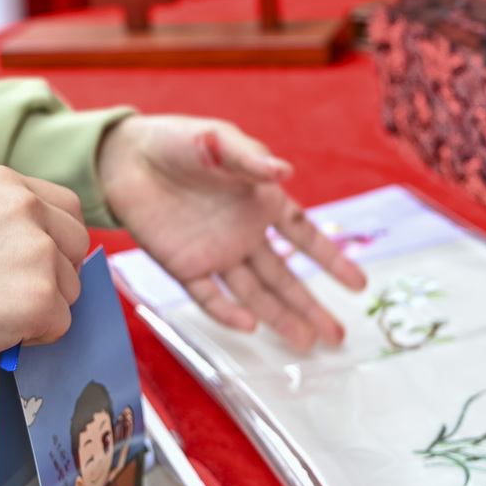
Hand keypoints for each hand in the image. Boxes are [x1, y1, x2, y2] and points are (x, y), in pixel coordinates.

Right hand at [0, 166, 88, 373]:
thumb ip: (12, 221)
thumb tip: (58, 250)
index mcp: (4, 182)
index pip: (66, 208)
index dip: (53, 241)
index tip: (25, 264)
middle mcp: (25, 206)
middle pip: (77, 244)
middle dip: (55, 273)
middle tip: (10, 292)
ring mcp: (35, 251)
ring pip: (71, 286)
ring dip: (42, 306)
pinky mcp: (39, 297)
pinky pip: (61, 324)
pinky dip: (35, 336)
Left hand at [98, 115, 366, 350]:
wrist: (127, 157)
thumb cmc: (180, 141)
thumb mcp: (219, 142)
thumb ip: (250, 160)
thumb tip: (285, 171)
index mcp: (261, 201)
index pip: (304, 235)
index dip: (331, 259)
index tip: (358, 285)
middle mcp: (244, 233)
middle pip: (285, 277)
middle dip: (311, 305)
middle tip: (338, 336)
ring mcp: (216, 252)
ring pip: (255, 293)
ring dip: (279, 318)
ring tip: (306, 344)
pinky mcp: (184, 265)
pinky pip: (209, 295)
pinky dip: (227, 312)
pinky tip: (249, 326)